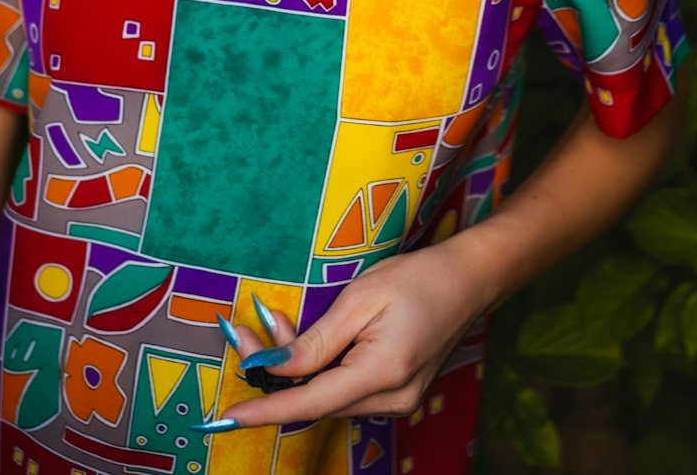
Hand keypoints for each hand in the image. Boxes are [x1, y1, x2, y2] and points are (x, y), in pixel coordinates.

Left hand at [202, 232, 494, 430]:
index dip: (265, 409)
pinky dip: (319, 370)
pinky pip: (345, 389)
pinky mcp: (397, 392)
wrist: (470, 280)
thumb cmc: (417, 278)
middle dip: (274, 373)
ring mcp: (397, 401)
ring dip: (296, 369)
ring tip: (273, 325)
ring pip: (328, 395)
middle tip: (243, 332)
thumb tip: (272, 367)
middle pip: (316, 399)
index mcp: (383, 373)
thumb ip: (315, 341)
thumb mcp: (360, 299)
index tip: (226, 417)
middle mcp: (391, 400)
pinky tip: (305, 342)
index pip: (310, 402)